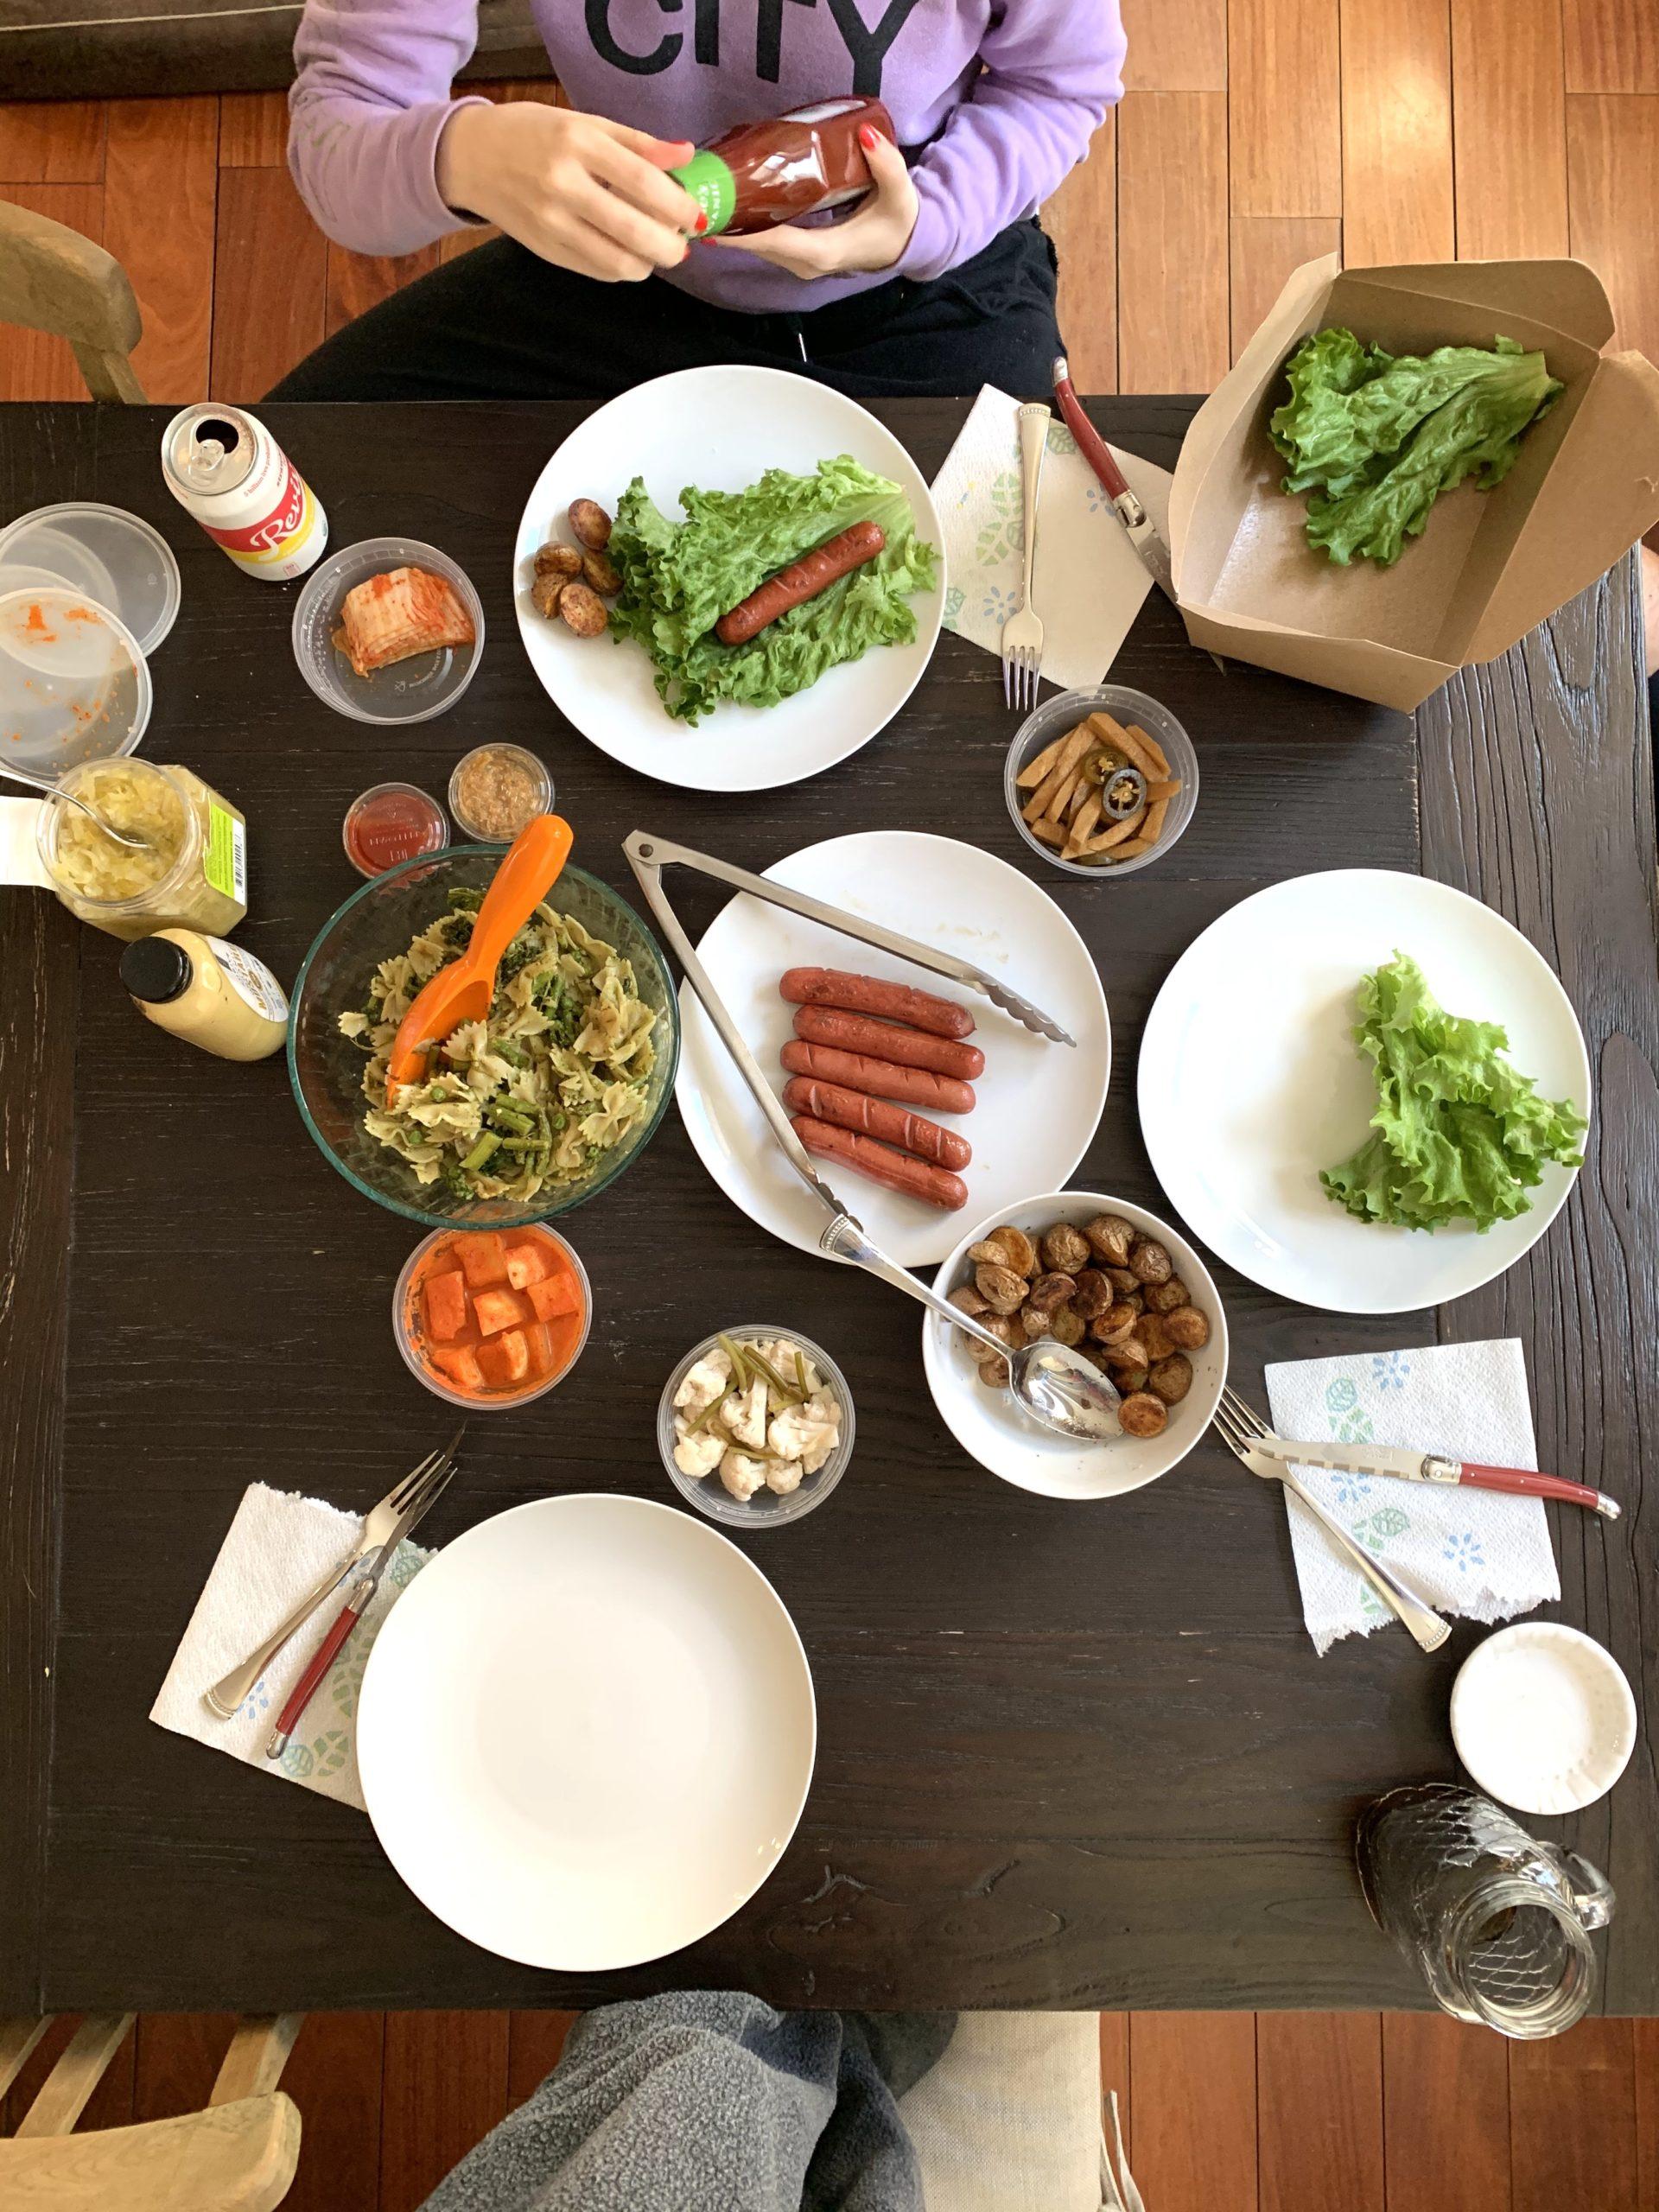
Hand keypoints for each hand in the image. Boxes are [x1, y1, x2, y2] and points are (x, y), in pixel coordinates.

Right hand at [437, 102, 703, 282]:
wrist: (472, 157)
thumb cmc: (534, 134)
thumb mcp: (585, 123)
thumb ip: (638, 143)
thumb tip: (686, 156)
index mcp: (578, 143)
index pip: (643, 182)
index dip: (679, 206)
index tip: (695, 214)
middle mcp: (563, 186)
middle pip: (635, 233)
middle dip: (671, 246)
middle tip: (682, 242)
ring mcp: (552, 223)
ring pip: (618, 262)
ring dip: (648, 263)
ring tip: (656, 249)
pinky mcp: (545, 250)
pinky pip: (597, 271)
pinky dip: (621, 268)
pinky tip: (626, 252)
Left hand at [707, 125, 916, 278]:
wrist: (904, 244)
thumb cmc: (900, 222)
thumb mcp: (901, 194)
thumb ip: (887, 165)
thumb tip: (866, 135)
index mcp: (827, 251)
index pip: (779, 242)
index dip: (746, 233)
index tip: (717, 220)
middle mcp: (807, 263)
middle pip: (760, 245)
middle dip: (728, 227)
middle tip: (698, 200)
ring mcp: (801, 263)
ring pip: (759, 246)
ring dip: (732, 228)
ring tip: (705, 200)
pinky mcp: (798, 256)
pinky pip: (766, 242)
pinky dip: (745, 228)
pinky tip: (727, 208)